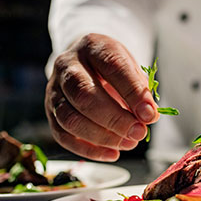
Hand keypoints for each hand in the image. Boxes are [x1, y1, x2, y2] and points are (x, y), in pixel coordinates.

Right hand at [45, 33, 158, 160]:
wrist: (86, 64)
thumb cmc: (113, 69)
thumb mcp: (130, 69)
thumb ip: (140, 89)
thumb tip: (148, 117)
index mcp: (92, 46)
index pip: (112, 66)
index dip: (132, 92)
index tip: (150, 114)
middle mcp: (67, 65)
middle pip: (84, 95)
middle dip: (115, 119)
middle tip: (139, 133)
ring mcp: (54, 89)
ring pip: (70, 119)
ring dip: (102, 137)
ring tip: (129, 143)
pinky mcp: (50, 112)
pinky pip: (63, 136)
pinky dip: (89, 150)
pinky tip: (113, 153)